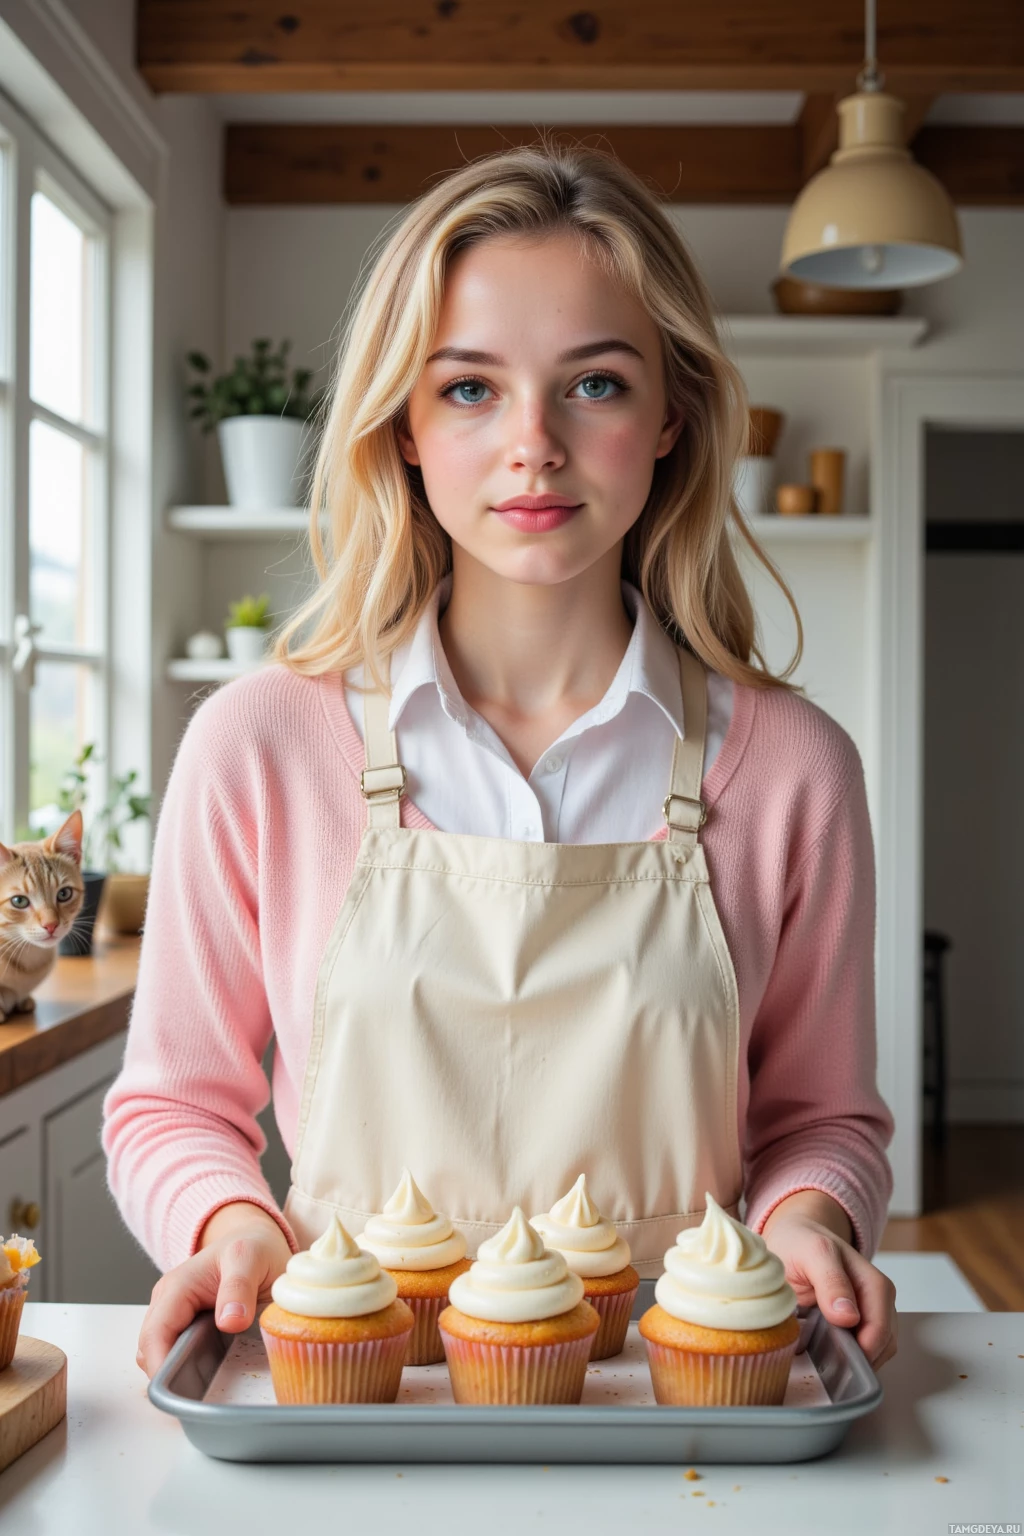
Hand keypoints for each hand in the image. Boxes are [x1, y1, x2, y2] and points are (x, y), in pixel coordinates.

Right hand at [135, 1202, 292, 1378]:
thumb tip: (229, 1321)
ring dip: (176, 1372)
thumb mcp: (250, 1257)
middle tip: (200, 1394)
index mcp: (177, 1287)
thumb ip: (239, 1286)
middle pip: (150, 1350)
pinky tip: (209, 1374)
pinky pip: (175, 1354)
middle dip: (168, 1375)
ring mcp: (174, 1317)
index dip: (161, 1366)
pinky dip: (186, 1368)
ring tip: (207, 1385)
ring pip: (160, 1355)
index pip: (154, 1335)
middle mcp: (167, 1303)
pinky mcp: (185, 1328)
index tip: (182, 1392)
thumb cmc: (251, 1246)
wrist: (255, 1239)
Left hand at [761, 1191, 897, 1368]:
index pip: (880, 1331)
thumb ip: (830, 1280)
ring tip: (824, 1355)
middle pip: (882, 1346)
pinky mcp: (856, 1327)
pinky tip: (827, 1352)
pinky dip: (847, 1357)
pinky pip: (861, 1352)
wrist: (795, 1237)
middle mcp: (879, 1303)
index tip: (836, 1358)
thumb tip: (849, 1317)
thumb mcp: (813, 1252)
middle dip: (858, 1359)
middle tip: (826, 1361)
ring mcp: (869, 1316)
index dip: (862, 1350)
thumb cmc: (803, 1242)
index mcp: (875, 1285)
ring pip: (875, 1353)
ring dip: (853, 1360)